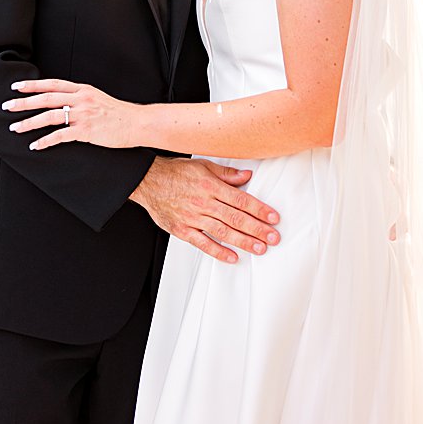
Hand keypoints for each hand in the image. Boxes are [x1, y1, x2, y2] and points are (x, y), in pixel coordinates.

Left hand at [4, 78, 138, 149]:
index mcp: (83, 90)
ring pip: (49, 117)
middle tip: (7, 106)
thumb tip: (61, 102)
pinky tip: (35, 146)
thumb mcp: (98, 98)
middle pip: (46, 99)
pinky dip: (45, 141)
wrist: (138, 123)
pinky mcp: (86, 131)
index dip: (33, 84)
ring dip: (29, 123)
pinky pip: (60, 136)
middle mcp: (81, 100)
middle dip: (24, 102)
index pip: (53, 84)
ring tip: (15, 128)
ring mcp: (83, 115)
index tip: (16, 86)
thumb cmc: (119, 113)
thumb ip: (80, 98)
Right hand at [131, 156, 280, 264]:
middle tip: (273, 238)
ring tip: (260, 248)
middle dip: (257, 229)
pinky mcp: (182, 230)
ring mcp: (193, 218)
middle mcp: (204, 203)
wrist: (148, 181)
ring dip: (243, 241)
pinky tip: (232, 257)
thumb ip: (227, 174)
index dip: (259, 210)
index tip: (274, 218)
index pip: (241, 200)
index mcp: (211, 186)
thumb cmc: (176, 173)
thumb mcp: (204, 165)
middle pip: (235, 218)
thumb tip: (247, 176)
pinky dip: (218, 251)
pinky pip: (202, 243)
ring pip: (222, 232)